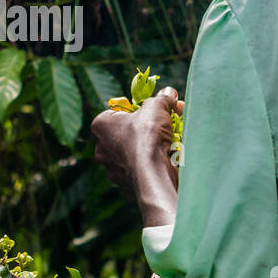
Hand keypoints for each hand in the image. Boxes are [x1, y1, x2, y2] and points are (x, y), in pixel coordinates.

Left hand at [91, 87, 181, 225]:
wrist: (153, 176)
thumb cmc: (147, 136)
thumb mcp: (157, 107)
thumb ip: (162, 98)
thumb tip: (169, 93)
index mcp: (101, 125)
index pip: (118, 111)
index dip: (139, 108)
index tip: (155, 109)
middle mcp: (102, 149)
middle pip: (129, 131)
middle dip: (150, 126)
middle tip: (169, 120)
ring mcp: (113, 169)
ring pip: (136, 151)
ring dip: (154, 144)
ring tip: (176, 137)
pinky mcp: (127, 185)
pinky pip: (142, 168)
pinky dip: (155, 162)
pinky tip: (171, 157)